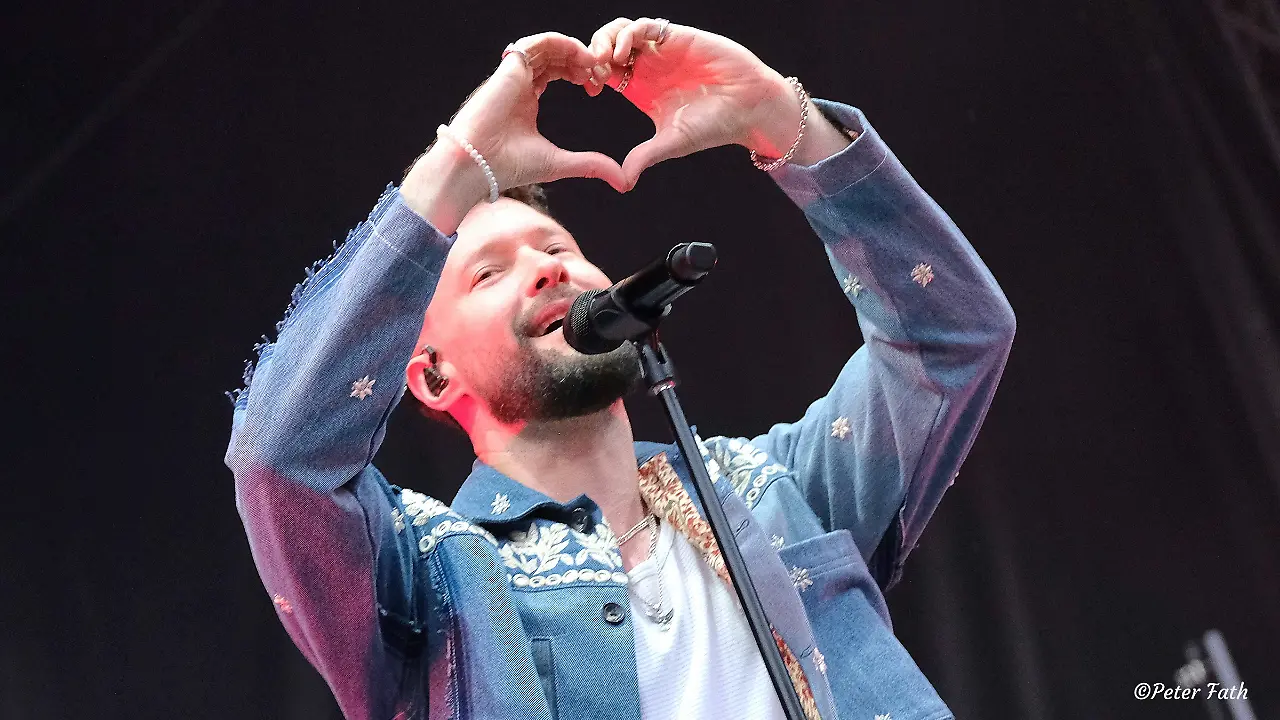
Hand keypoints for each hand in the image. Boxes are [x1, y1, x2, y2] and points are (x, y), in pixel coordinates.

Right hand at [443, 32, 627, 192]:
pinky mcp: (510, 69)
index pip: (558, 73)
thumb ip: (591, 165)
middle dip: (583, 61)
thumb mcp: (561, 163)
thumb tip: (624, 182)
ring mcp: (514, 75)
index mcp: (528, 100)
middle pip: (556, 57)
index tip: (598, 88)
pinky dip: (561, 43)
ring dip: (575, 50)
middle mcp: (521, 83)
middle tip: (603, 75)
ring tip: (595, 64)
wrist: (477, 165)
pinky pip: (537, 44)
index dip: (582, 73)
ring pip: (548, 47)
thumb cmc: (509, 167)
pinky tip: (581, 56)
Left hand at [586, 18, 801, 186]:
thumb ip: (644, 157)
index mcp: (640, 90)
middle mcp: (648, 68)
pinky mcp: (677, 37)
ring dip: (607, 38)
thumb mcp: (672, 143)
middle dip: (592, 53)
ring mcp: (662, 50)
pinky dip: (630, 33)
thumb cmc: (714, 126)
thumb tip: (622, 183)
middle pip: (606, 47)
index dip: (590, 75)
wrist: (748, 106)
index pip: (603, 73)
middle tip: (592, 69)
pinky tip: (625, 51)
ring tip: (606, 58)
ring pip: (621, 31)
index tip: (590, 88)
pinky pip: (646, 26)